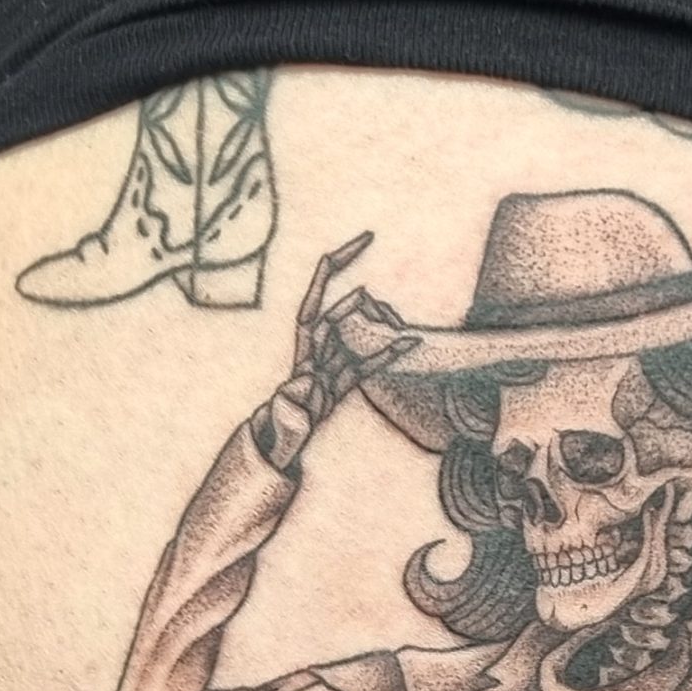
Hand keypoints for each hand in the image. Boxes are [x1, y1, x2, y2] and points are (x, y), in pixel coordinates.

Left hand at [256, 234, 418, 471]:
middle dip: (355, 284)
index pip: (317, 300)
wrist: (282, 443)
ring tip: (401, 322)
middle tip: (372, 256)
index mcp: (303, 347)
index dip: (333, 269)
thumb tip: (308, 388)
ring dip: (377, 322)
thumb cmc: (282, 430)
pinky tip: (409, 345)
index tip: (352, 247)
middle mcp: (317, 346)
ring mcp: (332, 360)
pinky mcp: (344, 378)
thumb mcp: (287, 417)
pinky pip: (369, 362)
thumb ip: (294, 405)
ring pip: (357, 331)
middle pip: (339, 306)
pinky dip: (388, 354)